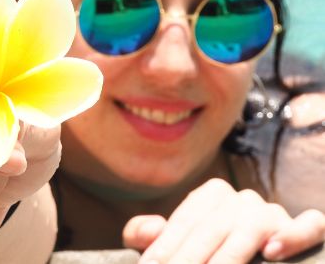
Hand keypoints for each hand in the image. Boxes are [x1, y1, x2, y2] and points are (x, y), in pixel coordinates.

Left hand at [123, 178, 324, 262]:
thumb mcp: (176, 245)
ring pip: (250, 230)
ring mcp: (271, 212)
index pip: (185, 221)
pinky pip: (307, 226)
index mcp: (211, 195)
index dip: (164, 248)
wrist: (245, 257)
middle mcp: (241, 198)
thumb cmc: (206, 254)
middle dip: (189, 259)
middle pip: (211, 229)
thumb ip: (151, 235)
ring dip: (229, 256)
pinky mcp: (301, 229)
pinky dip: (294, 235)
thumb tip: (144, 230)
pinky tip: (272, 252)